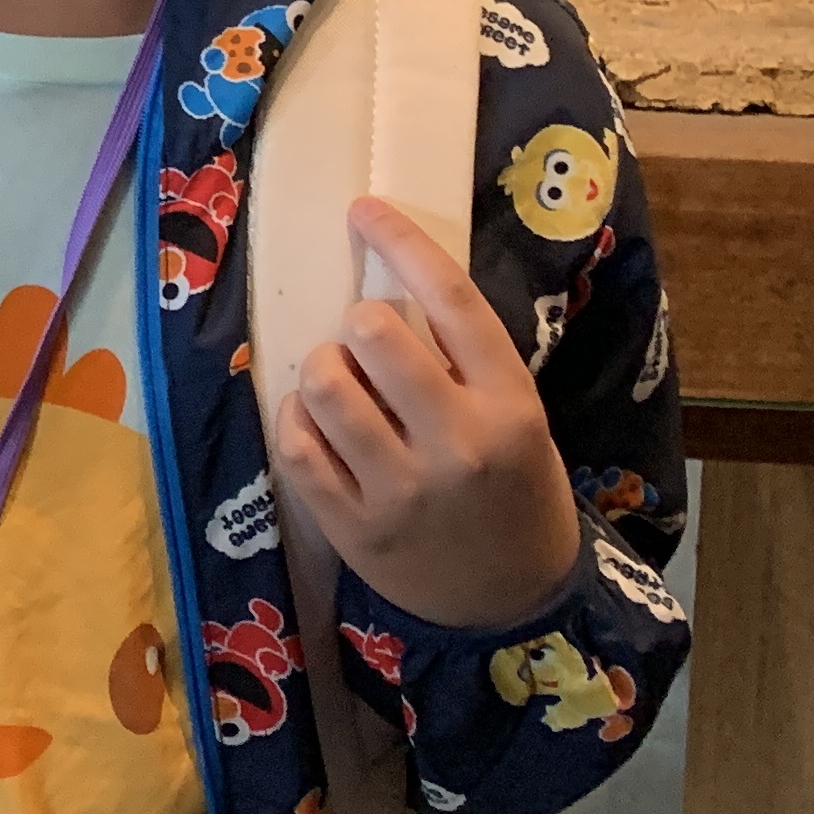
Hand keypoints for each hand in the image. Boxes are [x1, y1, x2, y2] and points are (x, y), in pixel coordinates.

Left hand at [274, 195, 583, 631]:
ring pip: (324, 383)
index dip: (402, 243)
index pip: (453, 301)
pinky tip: (315, 420)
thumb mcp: (517, 419)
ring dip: (323, 366)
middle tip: (368, 340)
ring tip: (339, 380)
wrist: (513, 602)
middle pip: (376, 333)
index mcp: (512, 406)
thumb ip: (465, 362)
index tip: (365, 210)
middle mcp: (459, 444)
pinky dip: (295, 417)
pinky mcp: (354, 527)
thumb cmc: (511, 488)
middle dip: (361, 322)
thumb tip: (388, 279)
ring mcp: (403, 490)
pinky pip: (296, 444)